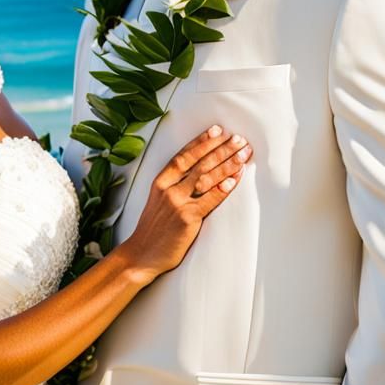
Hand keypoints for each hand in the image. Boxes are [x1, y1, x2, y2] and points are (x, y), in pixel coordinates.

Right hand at [120, 126, 250, 279]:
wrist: (141, 254)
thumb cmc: (153, 229)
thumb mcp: (158, 200)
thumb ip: (174, 185)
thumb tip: (199, 172)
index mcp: (160, 182)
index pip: (183, 155)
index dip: (201, 141)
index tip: (217, 130)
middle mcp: (168, 189)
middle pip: (198, 163)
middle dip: (221, 149)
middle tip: (238, 139)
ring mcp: (177, 203)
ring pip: (206, 178)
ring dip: (227, 164)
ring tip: (243, 154)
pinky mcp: (187, 219)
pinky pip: (209, 200)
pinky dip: (223, 189)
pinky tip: (234, 179)